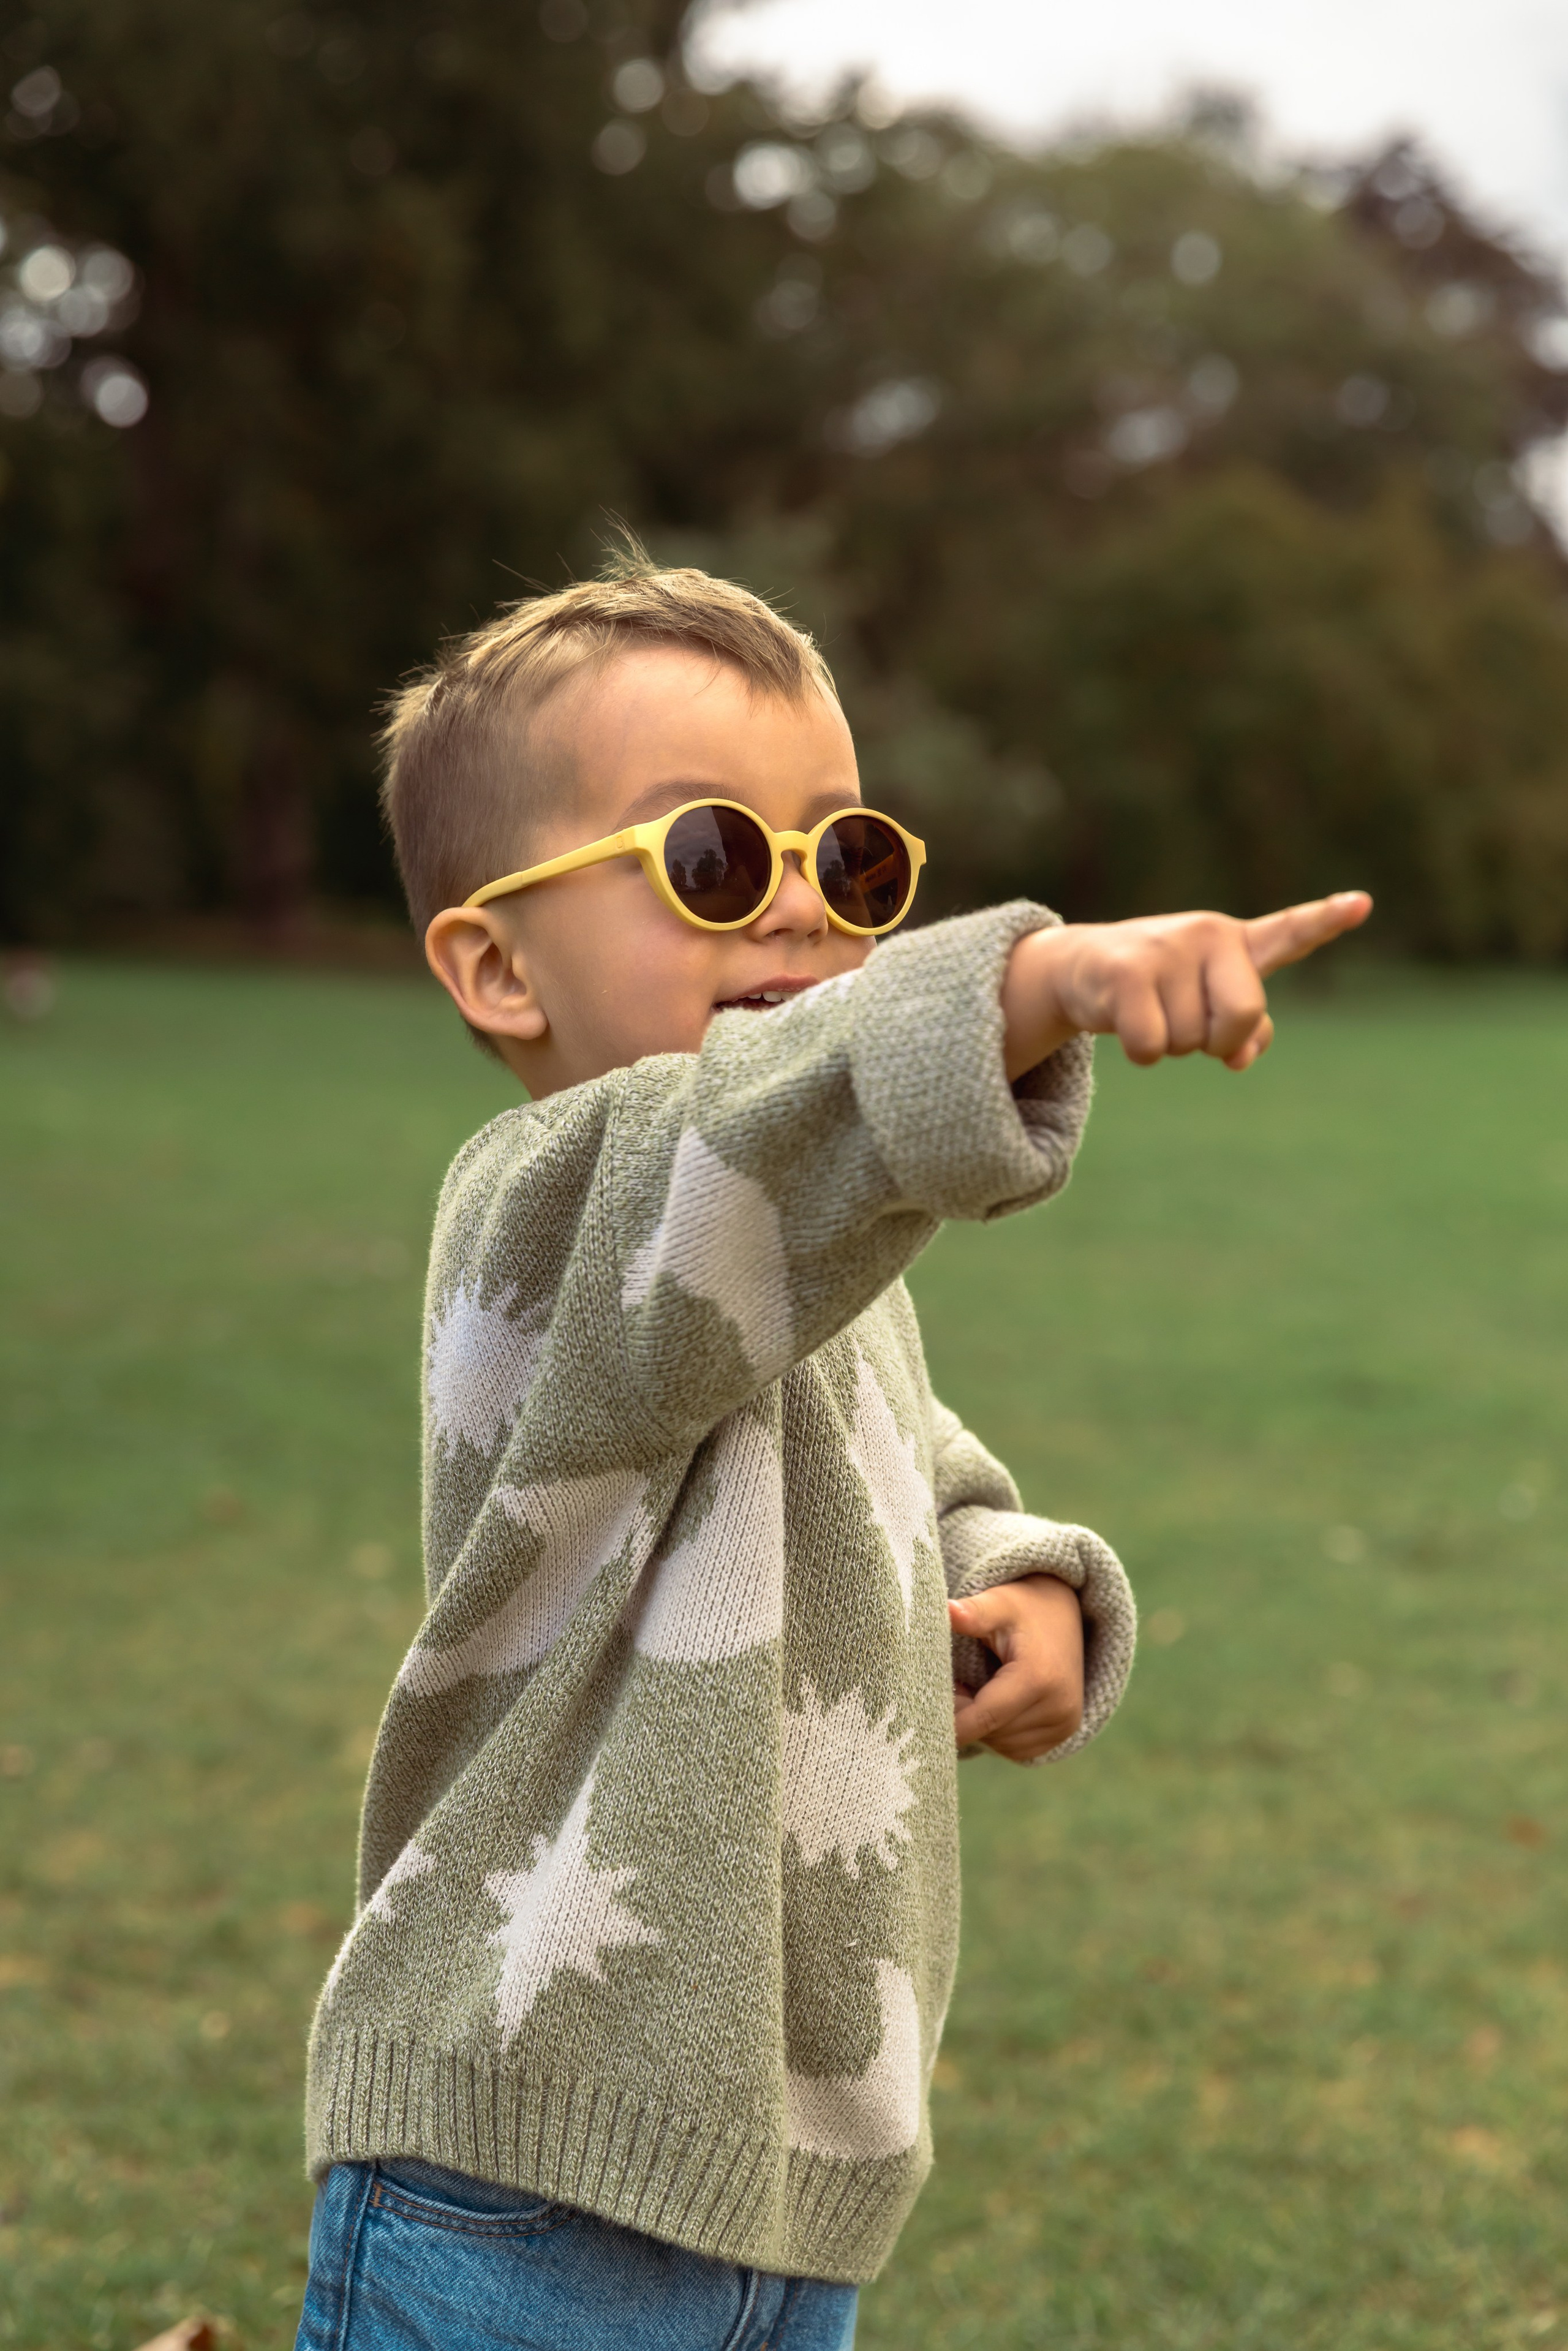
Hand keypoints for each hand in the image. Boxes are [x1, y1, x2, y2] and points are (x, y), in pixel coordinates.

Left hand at [949, 1576, 1084, 1762]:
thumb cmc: (1024, 1609)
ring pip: (1002, 1744)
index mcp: (1039, 1678)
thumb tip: (947, 1610)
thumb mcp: (999, 1604)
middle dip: (965, 1718)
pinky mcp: (1064, 1733)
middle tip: (955, 1686)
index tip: (922, 1716)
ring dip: (982, 1727)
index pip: (984, 1717)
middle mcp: (1058, 1707)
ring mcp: (1064, 1724)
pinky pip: (1018, 1748)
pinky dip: (999, 1733)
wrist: (1064, 1615)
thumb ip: (974, 1612)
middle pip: (992, 1732)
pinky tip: (995, 1704)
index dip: (951, 1721)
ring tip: (976, 1690)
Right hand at [1000, 891, 1371, 1079]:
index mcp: (1237, 943)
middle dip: (1218, 1040)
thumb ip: (1245, 1030)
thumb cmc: (1161, 990)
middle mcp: (1207, 935)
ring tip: (1150, 1012)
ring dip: (1170, 1044)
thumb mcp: (1208, 1004)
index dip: (1327, 919)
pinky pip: (1152, 1047)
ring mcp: (1166, 948)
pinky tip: (1124, 1022)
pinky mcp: (1126, 970)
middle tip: (1192, 1027)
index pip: (1289, 932)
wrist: (1082, 969)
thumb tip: (1242, 1056)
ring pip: (1189, 1041)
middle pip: (1243, 1016)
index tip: (1362, 904)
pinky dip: (1141, 1052)